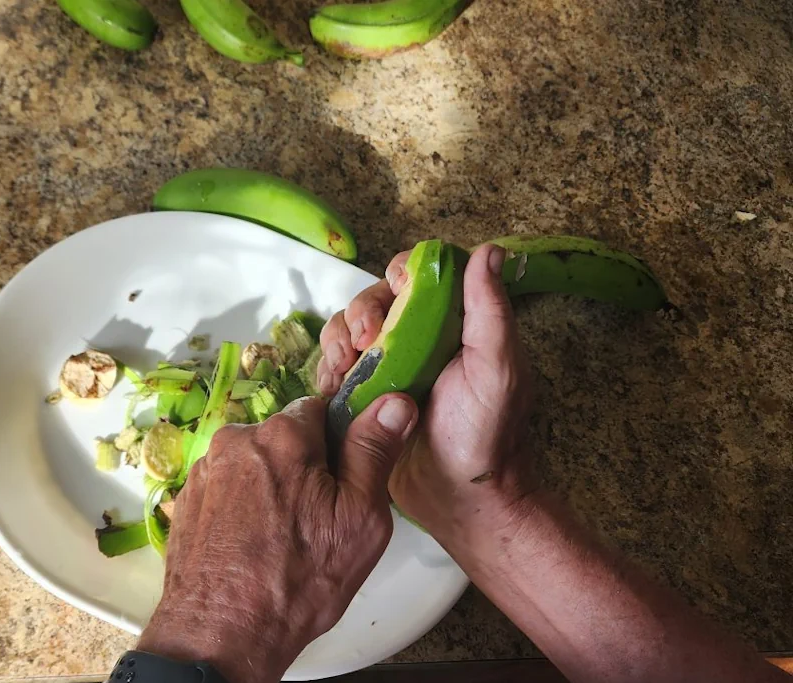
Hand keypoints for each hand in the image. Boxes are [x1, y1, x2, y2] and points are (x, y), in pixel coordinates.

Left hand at [137, 394, 417, 682]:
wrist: (220, 636)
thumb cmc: (299, 581)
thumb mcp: (359, 518)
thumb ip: (374, 452)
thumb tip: (394, 401)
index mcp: (283, 436)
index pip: (321, 410)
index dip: (339, 442)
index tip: (344, 479)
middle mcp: (235, 440)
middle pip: (284, 438)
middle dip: (303, 467)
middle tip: (317, 518)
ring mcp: (204, 471)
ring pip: (254, 464)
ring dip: (270, 486)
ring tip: (282, 538)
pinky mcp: (185, 500)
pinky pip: (226, 488)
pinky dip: (241, 506)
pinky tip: (252, 544)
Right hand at [316, 243, 536, 550]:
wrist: (461, 500)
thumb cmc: (486, 434)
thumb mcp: (496, 368)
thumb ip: (490, 311)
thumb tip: (489, 250)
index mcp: (450, 323)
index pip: (415, 275)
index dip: (397, 276)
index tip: (393, 299)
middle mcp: (416, 339)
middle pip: (372, 300)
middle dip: (359, 314)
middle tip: (363, 344)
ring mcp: (386, 369)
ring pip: (346, 332)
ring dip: (336, 342)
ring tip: (342, 371)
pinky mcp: (363, 398)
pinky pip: (335, 370)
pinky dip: (327, 371)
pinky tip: (332, 389)